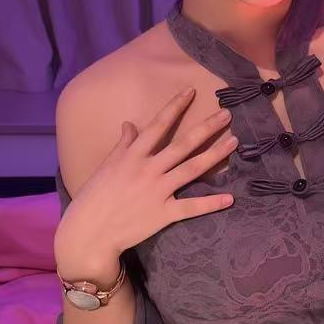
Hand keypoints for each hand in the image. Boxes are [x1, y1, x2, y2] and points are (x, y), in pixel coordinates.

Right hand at [55, 88, 237, 260]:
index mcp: (132, 156)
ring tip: (234, 142)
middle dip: (206, 127)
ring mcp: (157, 192)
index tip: (191, 91)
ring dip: (215, 155)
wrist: (89, 232)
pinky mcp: (163, 214)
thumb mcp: (107, 165)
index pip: (158, 125)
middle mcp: (148, 170)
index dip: (175, 107)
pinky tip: (230, 198)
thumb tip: (129, 124)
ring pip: (192, 169)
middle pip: (183, 144)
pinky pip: (191, 207)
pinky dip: (211, 202)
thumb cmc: (95, 196)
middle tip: (227, 114)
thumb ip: (123, 145)